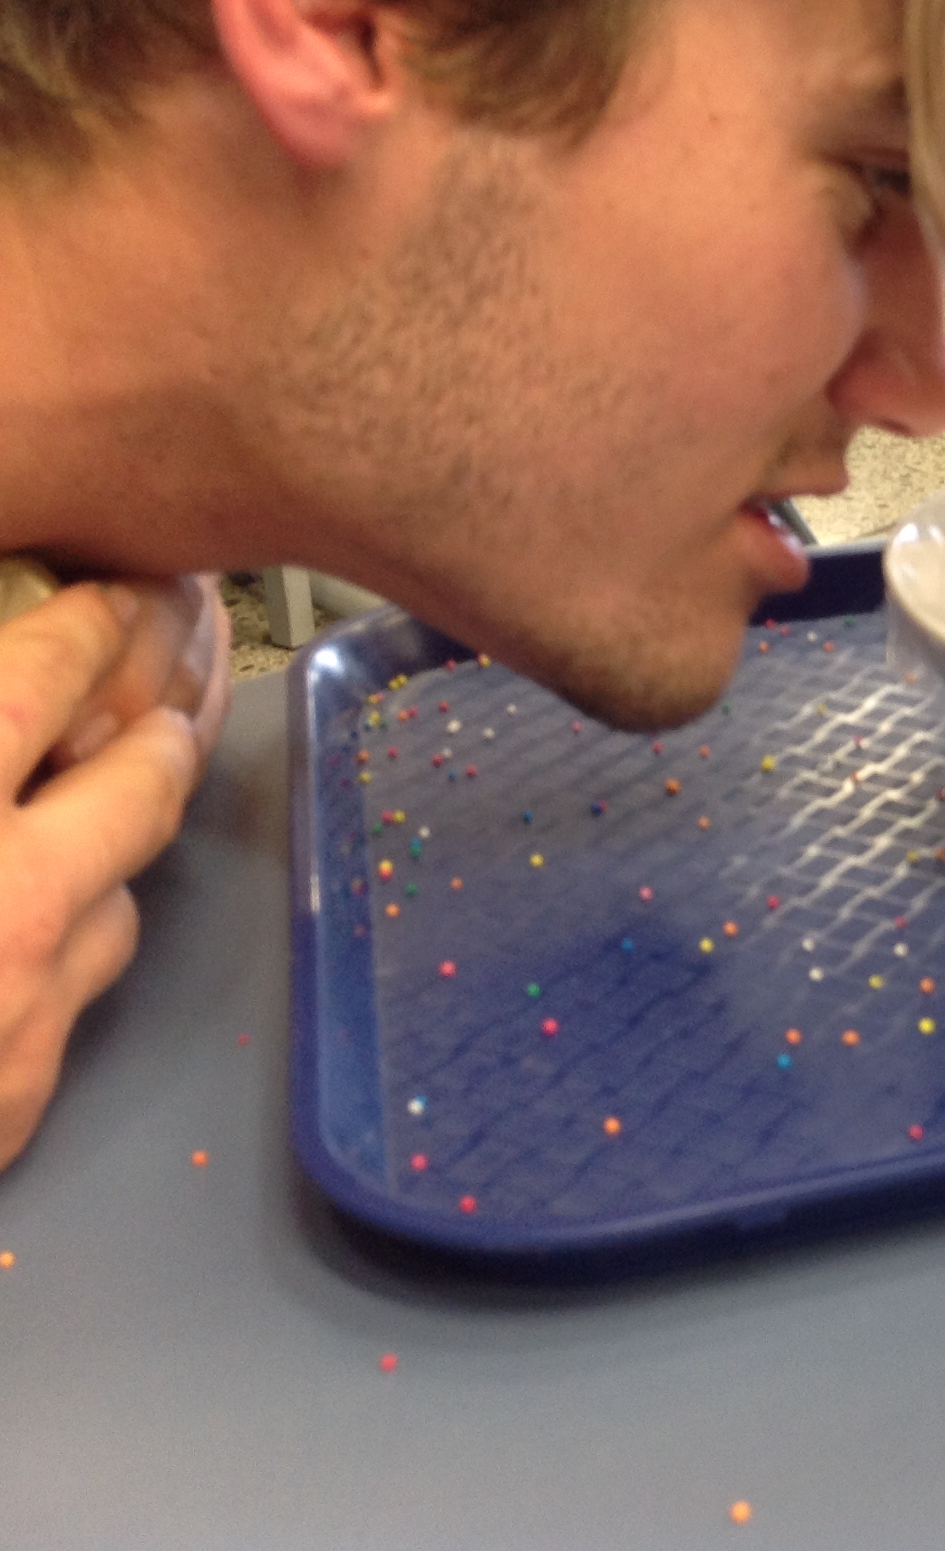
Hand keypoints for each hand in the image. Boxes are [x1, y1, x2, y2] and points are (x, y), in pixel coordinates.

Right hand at [0, 581, 216, 1170]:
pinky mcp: (18, 1103)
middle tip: (168, 691)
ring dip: (116, 852)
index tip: (118, 601)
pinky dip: (59, 959)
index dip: (91, 631)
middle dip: (161, 725)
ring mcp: (22, 1012)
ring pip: (122, 901)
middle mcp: (3, 906)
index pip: (46, 684)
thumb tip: (10, 712)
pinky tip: (29, 944)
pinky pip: (73, 1005)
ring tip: (106, 809)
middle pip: (139, 786)